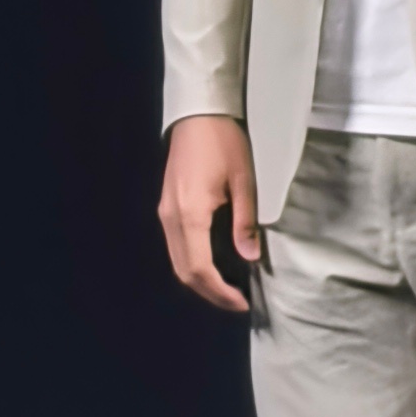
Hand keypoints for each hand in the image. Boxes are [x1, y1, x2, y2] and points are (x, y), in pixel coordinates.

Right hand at [158, 114, 259, 313]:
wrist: (198, 114)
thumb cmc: (224, 143)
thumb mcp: (244, 182)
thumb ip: (245, 223)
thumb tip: (250, 257)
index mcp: (190, 214)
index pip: (200, 269)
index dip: (220, 292)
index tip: (243, 302)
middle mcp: (171, 218)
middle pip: (184, 271)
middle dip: (210, 292)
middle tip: (237, 302)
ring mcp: (165, 212)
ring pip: (177, 261)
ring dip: (200, 280)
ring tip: (228, 287)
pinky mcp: (166, 207)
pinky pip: (175, 246)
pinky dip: (193, 263)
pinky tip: (214, 263)